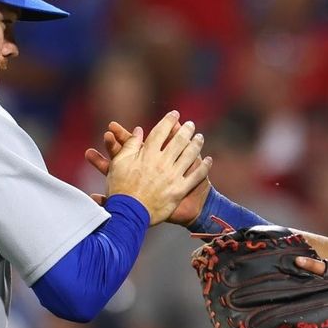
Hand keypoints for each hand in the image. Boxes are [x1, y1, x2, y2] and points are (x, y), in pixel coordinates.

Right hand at [87, 119, 212, 225]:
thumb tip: (139, 130)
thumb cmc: (120, 188)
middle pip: (178, 141)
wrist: (128, 214)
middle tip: (191, 124)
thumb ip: (130, 146)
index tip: (175, 114)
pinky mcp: (179, 190)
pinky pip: (195, 176)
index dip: (169, 121)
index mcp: (147, 154)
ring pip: (189, 155)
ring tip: (200, 137)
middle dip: (186, 130)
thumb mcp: (118, 163)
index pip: (161, 131)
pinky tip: (209, 160)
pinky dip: (204, 167)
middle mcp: (162, 162)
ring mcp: (172, 176)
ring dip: (196, 144)